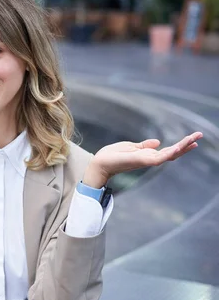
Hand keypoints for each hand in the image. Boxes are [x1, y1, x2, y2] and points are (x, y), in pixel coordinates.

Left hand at [82, 132, 202, 187]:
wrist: (99, 163)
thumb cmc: (111, 156)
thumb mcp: (130, 146)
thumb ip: (144, 146)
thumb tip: (157, 142)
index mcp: (147, 155)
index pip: (167, 150)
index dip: (180, 145)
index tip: (193, 138)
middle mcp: (149, 159)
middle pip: (172, 153)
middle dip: (186, 145)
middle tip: (200, 136)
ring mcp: (147, 161)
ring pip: (169, 154)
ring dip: (182, 147)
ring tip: (195, 139)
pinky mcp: (142, 161)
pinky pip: (160, 157)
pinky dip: (170, 152)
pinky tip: (180, 146)